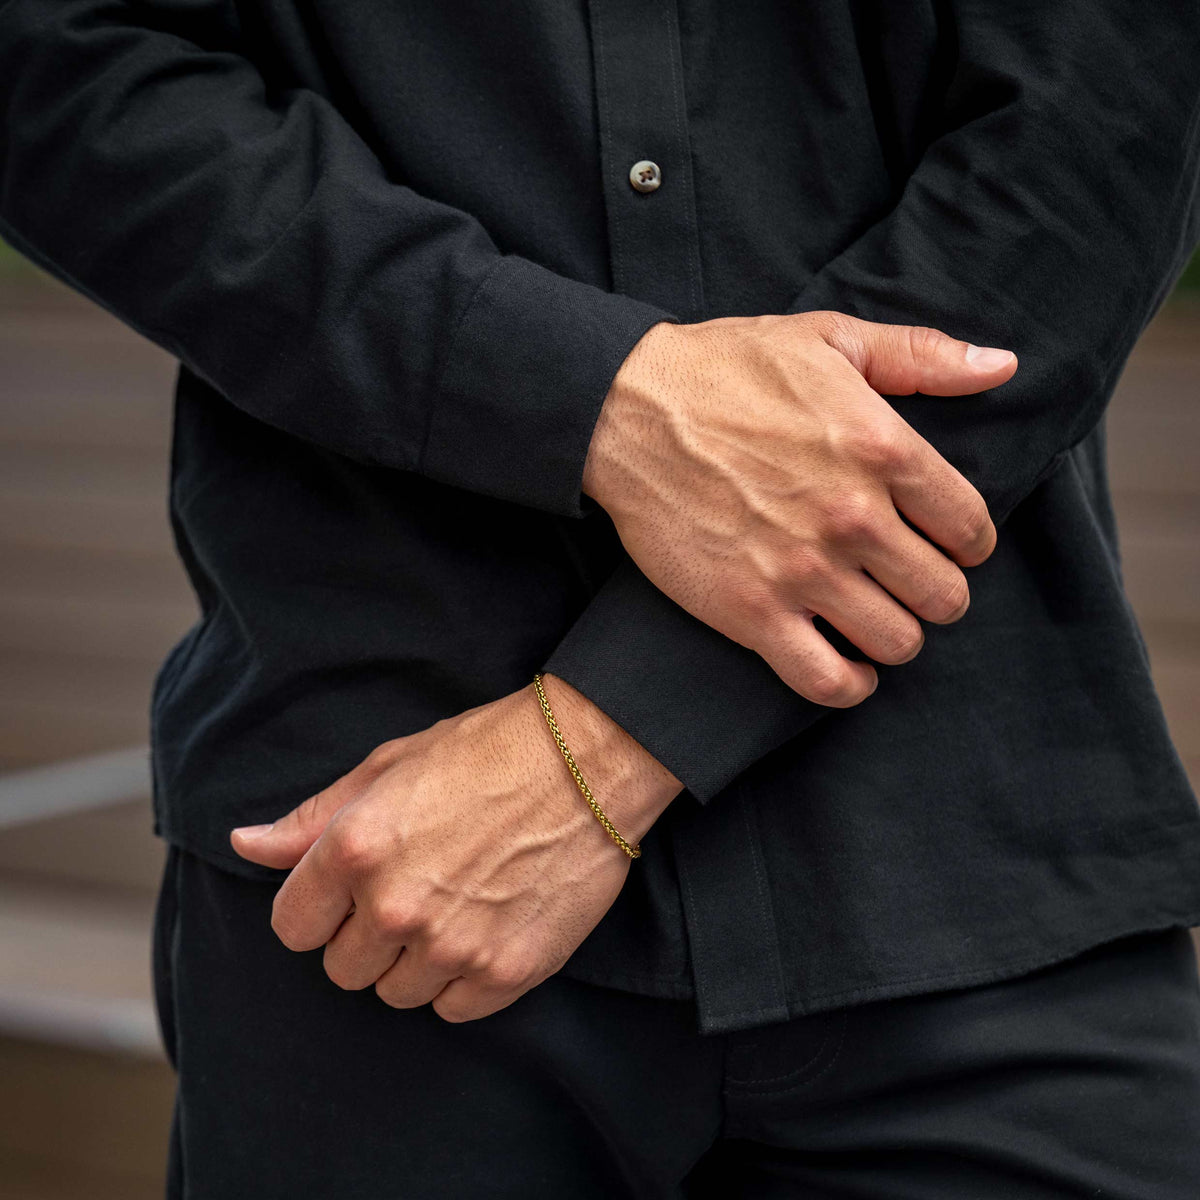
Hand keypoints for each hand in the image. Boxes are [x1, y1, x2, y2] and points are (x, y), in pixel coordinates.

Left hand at [229, 675, 681, 1020]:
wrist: (590, 760)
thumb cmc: (489, 750)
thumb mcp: (391, 765)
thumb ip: (312, 819)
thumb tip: (246, 846)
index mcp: (355, 850)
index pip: (293, 927)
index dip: (319, 908)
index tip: (351, 891)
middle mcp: (395, 907)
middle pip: (342, 968)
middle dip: (366, 934)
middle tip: (414, 888)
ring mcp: (452, 946)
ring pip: (397, 993)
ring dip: (415, 959)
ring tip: (455, 903)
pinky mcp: (505, 972)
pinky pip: (453, 1009)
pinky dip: (462, 978)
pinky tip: (485, 927)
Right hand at [583, 311, 1016, 705]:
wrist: (626, 412)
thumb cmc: (726, 369)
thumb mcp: (829, 338)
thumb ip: (921, 355)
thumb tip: (1002, 366)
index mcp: (883, 449)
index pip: (970, 528)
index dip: (967, 543)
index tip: (945, 543)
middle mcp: (854, 518)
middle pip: (943, 595)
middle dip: (936, 592)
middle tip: (908, 583)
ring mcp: (802, 572)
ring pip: (897, 641)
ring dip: (895, 634)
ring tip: (873, 616)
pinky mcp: (752, 614)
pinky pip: (829, 681)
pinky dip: (849, 684)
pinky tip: (846, 666)